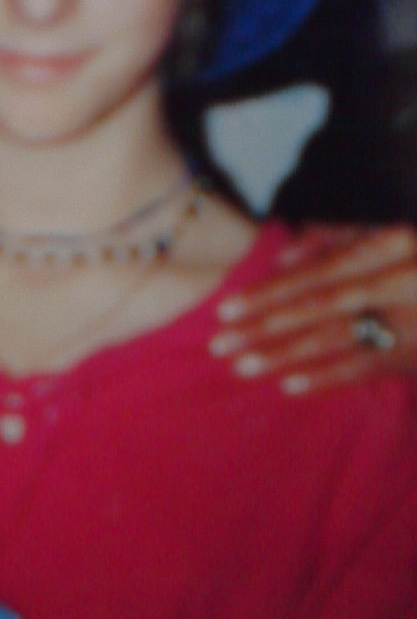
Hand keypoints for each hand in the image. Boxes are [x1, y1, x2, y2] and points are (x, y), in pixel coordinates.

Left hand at [209, 225, 416, 393]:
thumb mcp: (396, 233)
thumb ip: (338, 237)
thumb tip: (283, 256)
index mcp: (390, 246)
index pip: (317, 273)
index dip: (270, 292)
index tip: (227, 309)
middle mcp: (399, 283)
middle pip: (319, 308)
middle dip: (266, 327)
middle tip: (220, 344)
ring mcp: (412, 323)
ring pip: (339, 341)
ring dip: (286, 355)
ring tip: (242, 366)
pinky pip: (368, 368)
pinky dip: (328, 378)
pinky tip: (288, 385)